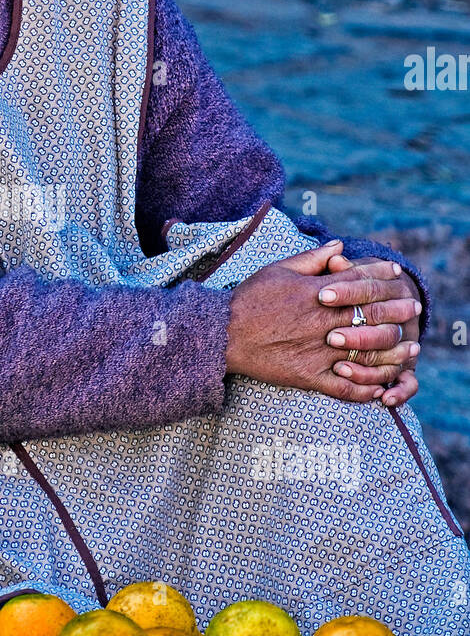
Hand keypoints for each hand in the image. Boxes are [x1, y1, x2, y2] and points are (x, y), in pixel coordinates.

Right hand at [225, 240, 421, 403]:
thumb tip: (340, 246)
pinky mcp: (310, 376)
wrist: (223, 335)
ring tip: (410, 348)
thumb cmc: (249, 300)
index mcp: (318, 294)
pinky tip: (381, 389)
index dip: (381, 276)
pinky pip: (345, 387)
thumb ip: (313, 259)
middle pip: (372, 316)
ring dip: (393, 352)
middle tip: (412, 309)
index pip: (360, 282)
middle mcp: (324, 322)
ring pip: (367, 354)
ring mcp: (319, 352)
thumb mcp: (278, 270)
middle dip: (397, 310)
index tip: (397, 275)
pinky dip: (366, 390)